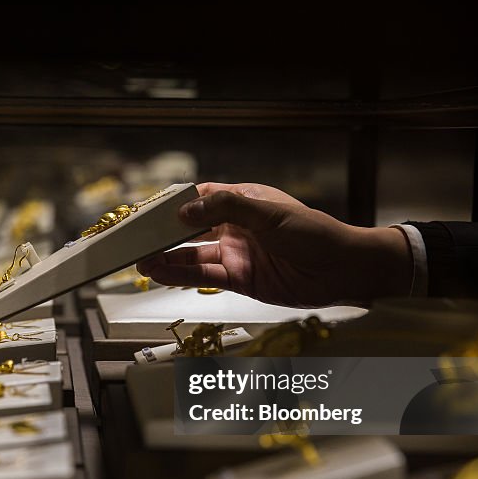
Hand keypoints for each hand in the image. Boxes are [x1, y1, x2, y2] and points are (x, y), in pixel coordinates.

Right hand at [136, 182, 412, 306]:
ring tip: (139, 262)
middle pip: (190, 230)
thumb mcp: (269, 213)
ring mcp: (235, 254)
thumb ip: (226, 208)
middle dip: (162, 235)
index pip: (200, 199)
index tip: (147, 211)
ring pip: (193, 256)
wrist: (344, 270)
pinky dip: (181, 276)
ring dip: (166, 259)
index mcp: (243, 202)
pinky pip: (203, 277)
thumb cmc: (315, 233)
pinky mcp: (239, 280)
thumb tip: (186, 210)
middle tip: (133, 240)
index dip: (173, 205)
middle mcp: (235, 228)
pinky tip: (161, 274)